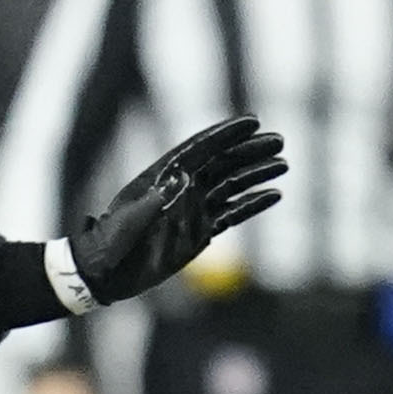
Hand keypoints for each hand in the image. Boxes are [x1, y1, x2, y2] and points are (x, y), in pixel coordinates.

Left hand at [69, 117, 286, 305]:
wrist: (110, 271)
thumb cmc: (113, 241)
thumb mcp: (131, 219)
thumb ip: (155, 199)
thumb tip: (181, 178)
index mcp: (164, 175)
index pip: (201, 148)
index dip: (226, 134)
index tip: (252, 122)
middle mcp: (183, 187)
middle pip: (223, 163)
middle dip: (250, 150)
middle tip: (278, 140)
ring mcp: (195, 208)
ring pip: (233, 185)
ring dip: (257, 174)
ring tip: (283, 164)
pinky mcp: (202, 230)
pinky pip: (234, 213)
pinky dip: (254, 204)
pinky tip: (274, 195)